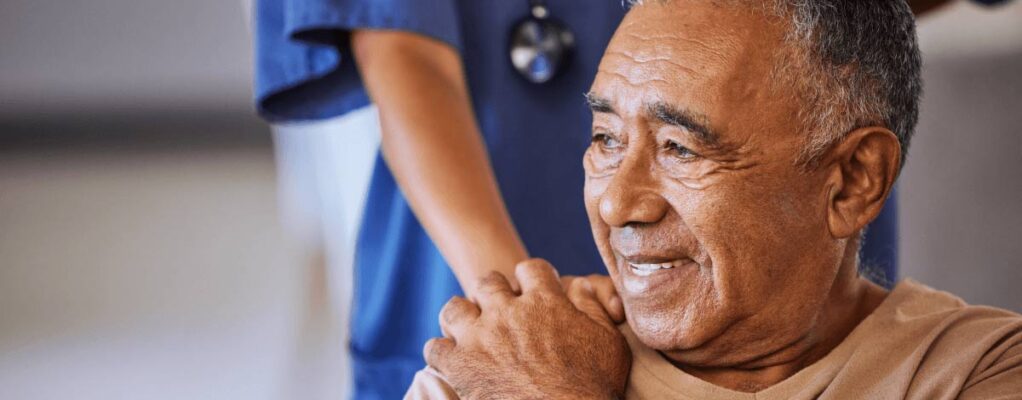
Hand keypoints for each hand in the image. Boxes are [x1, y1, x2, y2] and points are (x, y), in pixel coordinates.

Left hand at [424, 259, 630, 398]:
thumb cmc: (594, 387)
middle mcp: (509, 312)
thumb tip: (580, 285)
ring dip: (461, 317)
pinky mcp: (460, 366)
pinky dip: (443, 353)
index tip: (531, 290)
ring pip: (455, 308)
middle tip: (499, 313)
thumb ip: (593, 308)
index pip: (530, 269)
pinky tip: (453, 362)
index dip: (531, 278)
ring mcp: (480, 338)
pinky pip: (435, 348)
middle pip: (489, 282)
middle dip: (493, 293)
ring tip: (469, 332)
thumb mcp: (609, 342)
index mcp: (545, 302)